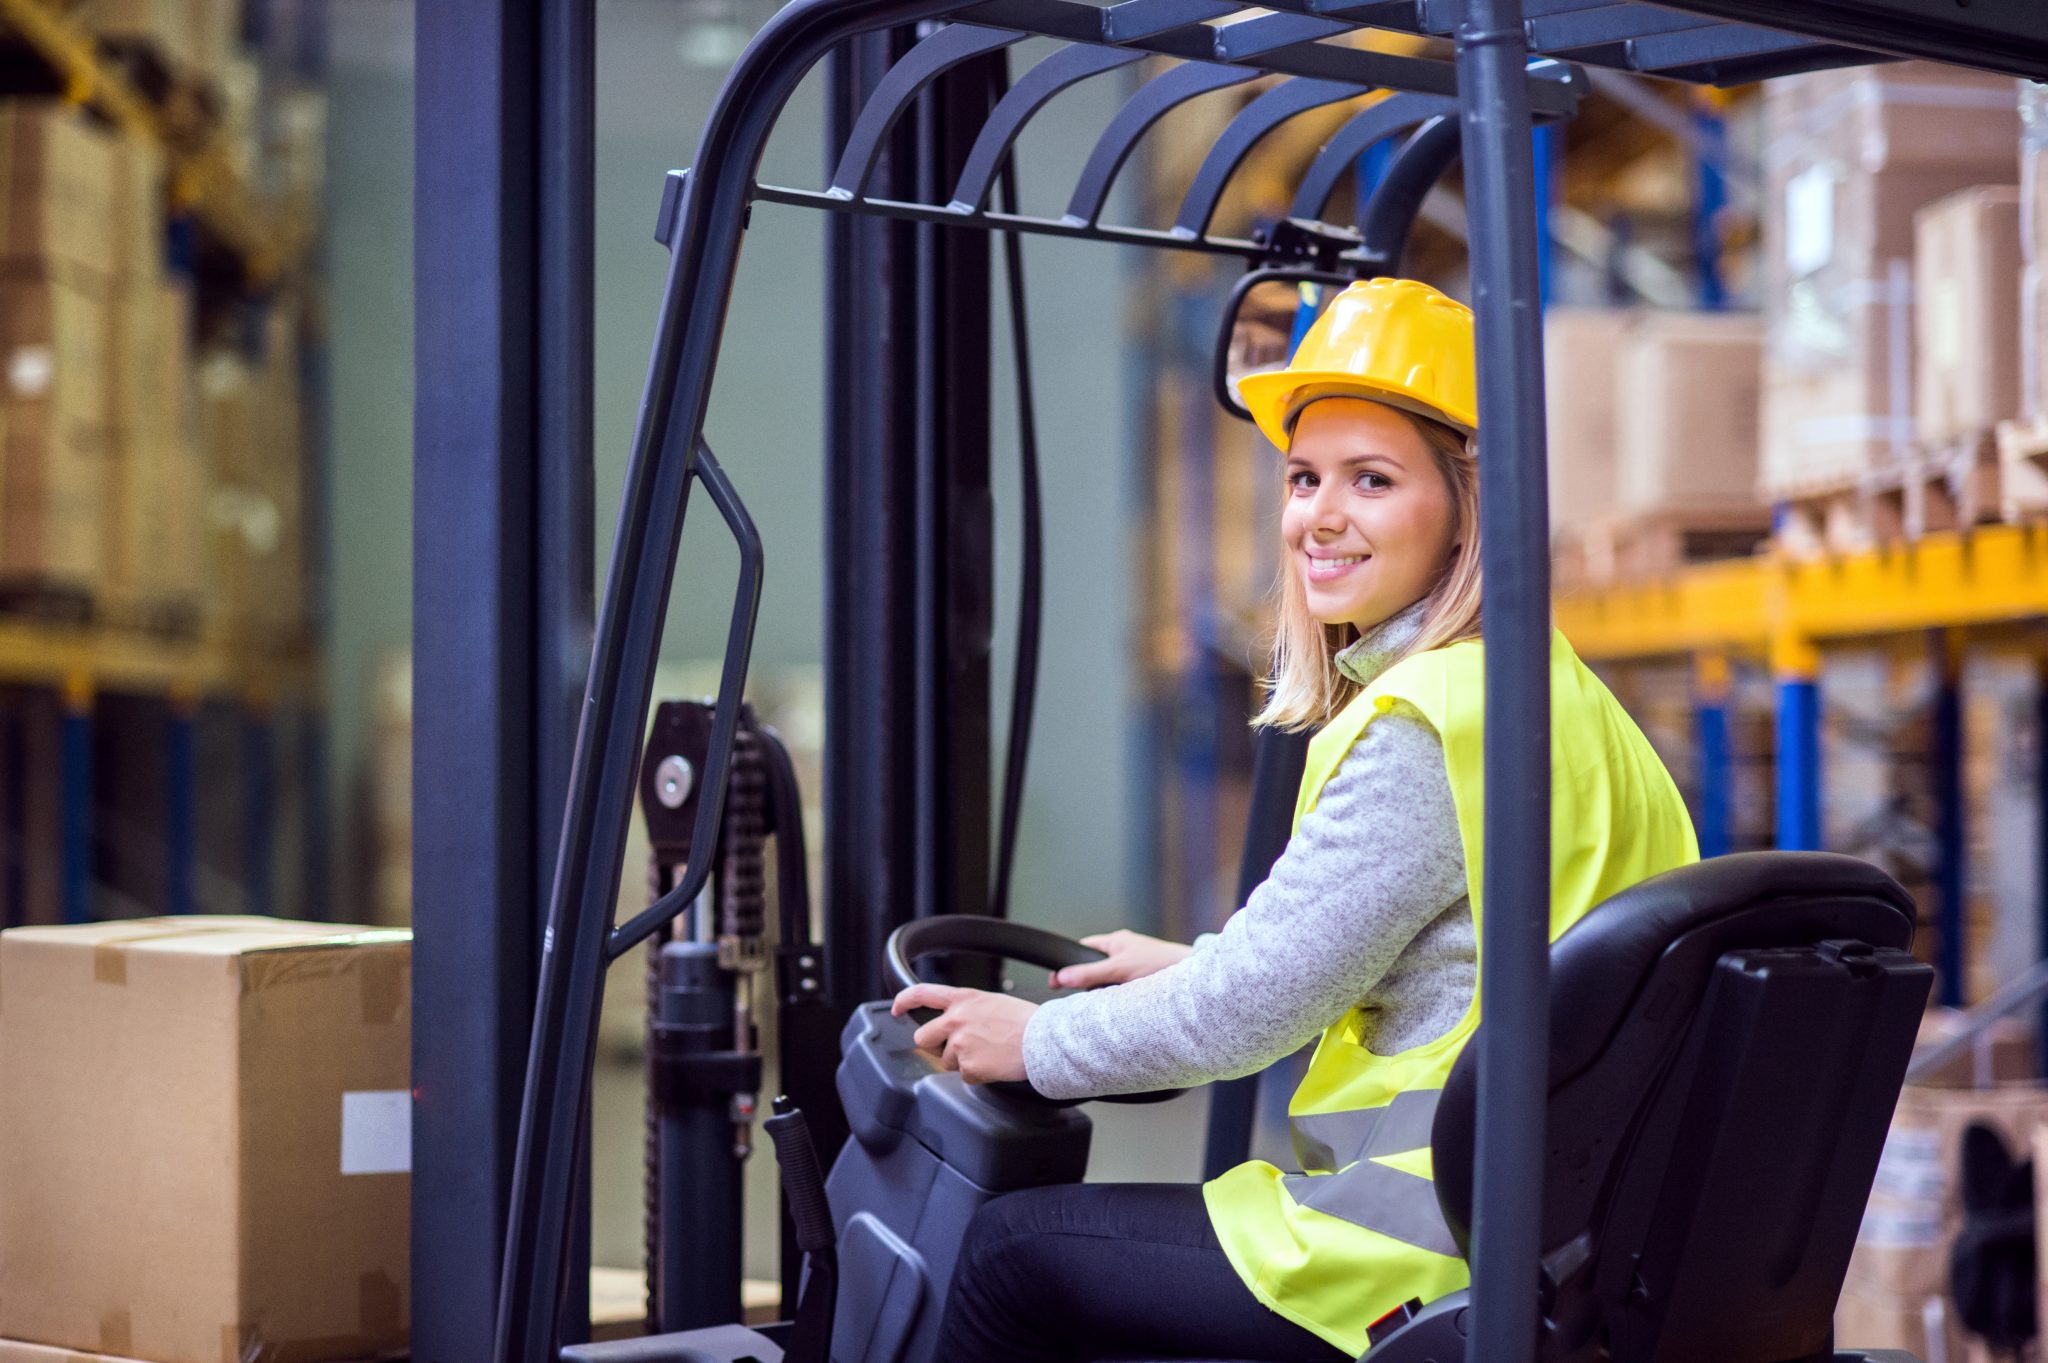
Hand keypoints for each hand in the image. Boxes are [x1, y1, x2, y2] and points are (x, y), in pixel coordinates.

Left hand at [890, 984, 1035, 1084]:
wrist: (1043, 1040)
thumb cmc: (1025, 1021)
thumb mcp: (992, 1003)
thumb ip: (967, 1010)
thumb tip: (955, 1024)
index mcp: (963, 999)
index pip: (922, 993)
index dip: (904, 1001)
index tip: (898, 1009)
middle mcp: (956, 1020)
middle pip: (922, 1038)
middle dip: (935, 1046)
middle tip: (957, 1047)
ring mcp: (959, 1044)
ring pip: (946, 1061)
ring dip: (962, 1062)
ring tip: (988, 1053)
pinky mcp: (967, 1066)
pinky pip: (964, 1076)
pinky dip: (977, 1075)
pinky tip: (993, 1064)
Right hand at [1049, 930, 1191, 989]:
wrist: (1193, 975)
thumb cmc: (1159, 963)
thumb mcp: (1118, 969)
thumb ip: (1089, 974)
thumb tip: (1062, 977)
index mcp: (1116, 941)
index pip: (1083, 948)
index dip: (1069, 962)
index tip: (1056, 981)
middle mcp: (1125, 950)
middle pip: (1095, 966)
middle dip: (1088, 981)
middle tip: (1081, 995)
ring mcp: (1135, 964)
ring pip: (1110, 979)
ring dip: (1107, 990)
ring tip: (1109, 1000)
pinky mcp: (1145, 978)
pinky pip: (1124, 988)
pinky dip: (1121, 996)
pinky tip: (1124, 1003)